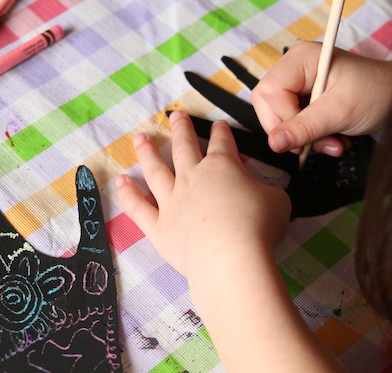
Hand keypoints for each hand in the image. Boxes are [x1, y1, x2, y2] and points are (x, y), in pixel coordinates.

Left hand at [115, 112, 289, 278]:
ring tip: (140, 138)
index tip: (218, 125)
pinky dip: (128, 194)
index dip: (221, 132)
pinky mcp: (158, 227)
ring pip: (155, 170)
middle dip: (181, 129)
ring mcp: (172, 201)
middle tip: (176, 115)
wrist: (229, 257)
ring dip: (147, 152)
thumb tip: (263, 192)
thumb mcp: (277, 201)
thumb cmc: (257, 226)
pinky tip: (120, 182)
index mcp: (222, 168)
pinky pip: (138, 207)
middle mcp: (192, 179)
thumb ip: (266, 191)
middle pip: (184, 147)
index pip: (222, 144)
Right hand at [251, 41, 391, 155]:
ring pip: (276, 118)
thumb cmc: (376, 92)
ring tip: (331, 143)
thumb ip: (305, 128)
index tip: (305, 135)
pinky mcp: (299, 99)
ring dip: (302, 138)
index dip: (284, 118)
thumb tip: (274, 143)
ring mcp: (294, 84)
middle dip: (292, 131)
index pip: (269, 93)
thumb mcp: (340, 112)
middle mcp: (292, 68)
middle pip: (267, 106)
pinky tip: (328, 138)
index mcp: (300, 60)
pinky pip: (288, 123)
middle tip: (317, 143)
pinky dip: (307, 137)